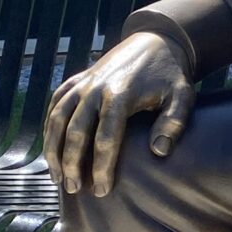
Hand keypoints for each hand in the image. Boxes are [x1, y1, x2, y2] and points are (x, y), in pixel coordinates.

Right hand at [43, 31, 194, 196]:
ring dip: (53, 149)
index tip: (102, 191)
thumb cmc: (170, 75)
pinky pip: (56, 104)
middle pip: (75, 132)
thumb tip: (158, 152)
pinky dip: (49, 126)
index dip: (102, 167)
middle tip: (74, 189)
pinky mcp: (77, 79)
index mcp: (121, 94)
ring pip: (57, 119)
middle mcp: (95, 88)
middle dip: (72, 164)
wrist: (155, 40)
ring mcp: (83, 83)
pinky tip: (51, 148)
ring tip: (57, 177)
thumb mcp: (182, 96)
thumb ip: (173, 123)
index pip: (106, 139)